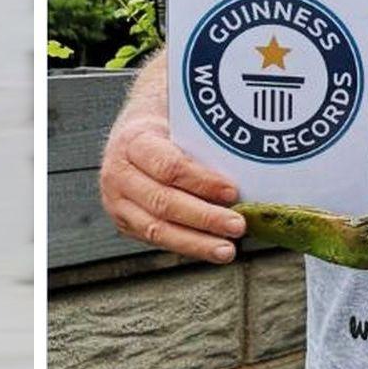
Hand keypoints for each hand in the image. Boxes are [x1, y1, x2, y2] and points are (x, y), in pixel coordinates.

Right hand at [99, 106, 246, 263]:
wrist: (131, 135)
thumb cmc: (164, 126)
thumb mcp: (178, 118)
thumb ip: (204, 135)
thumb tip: (250, 151)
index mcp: (132, 141)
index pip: (168, 166)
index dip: (202, 181)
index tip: (233, 191)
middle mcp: (118, 174)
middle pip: (163, 202)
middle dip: (204, 217)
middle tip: (237, 225)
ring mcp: (117, 202)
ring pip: (157, 229)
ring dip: (197, 242)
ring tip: (228, 250)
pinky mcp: (125, 222)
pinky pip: (157, 240)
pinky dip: (187, 246)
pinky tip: (210, 248)